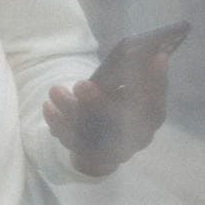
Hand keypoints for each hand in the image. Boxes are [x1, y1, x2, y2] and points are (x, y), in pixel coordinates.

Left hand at [44, 49, 169, 176]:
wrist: (102, 145)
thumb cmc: (116, 106)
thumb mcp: (125, 92)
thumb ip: (131, 76)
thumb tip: (140, 48)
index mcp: (151, 117)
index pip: (156, 102)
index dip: (156, 81)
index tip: (151, 57)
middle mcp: (138, 137)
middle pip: (121, 122)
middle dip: (98, 103)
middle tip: (80, 84)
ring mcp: (115, 150)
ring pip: (92, 132)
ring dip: (71, 109)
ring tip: (55, 90)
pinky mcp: (90, 156)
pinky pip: (72, 140)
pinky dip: (58, 123)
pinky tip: (48, 107)